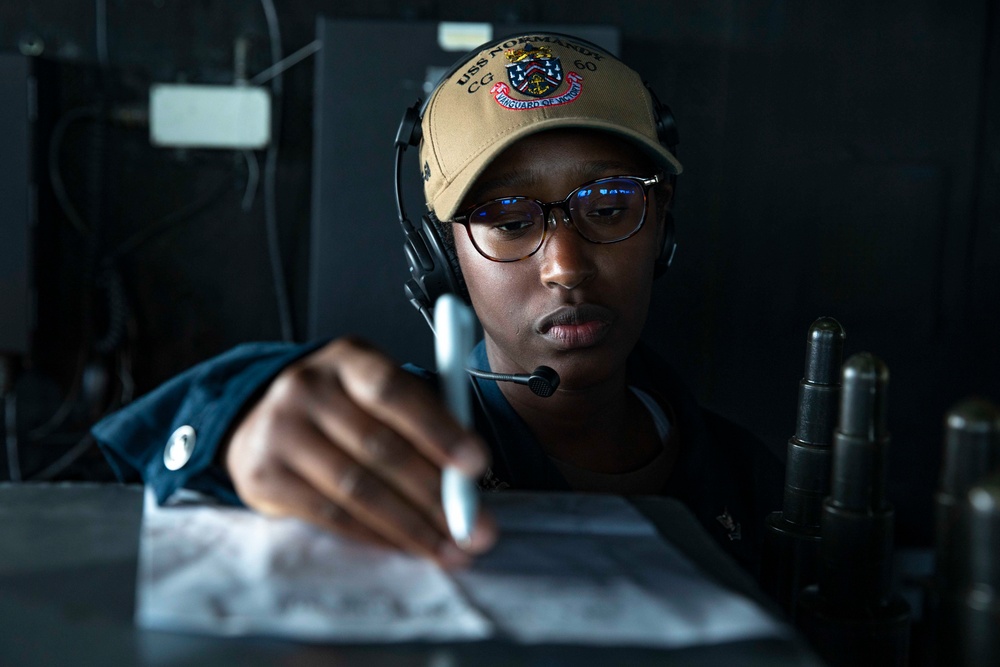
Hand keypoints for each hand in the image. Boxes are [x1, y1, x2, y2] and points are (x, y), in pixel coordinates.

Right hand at [223, 337, 496, 566]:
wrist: (262, 420)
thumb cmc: (345, 407)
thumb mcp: (379, 391)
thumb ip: (423, 418)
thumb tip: (469, 477)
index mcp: (348, 359)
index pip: (394, 391)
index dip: (438, 429)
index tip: (478, 464)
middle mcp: (307, 388)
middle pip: (380, 447)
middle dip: (436, 494)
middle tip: (478, 528)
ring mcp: (279, 432)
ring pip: (358, 489)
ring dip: (413, 526)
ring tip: (452, 549)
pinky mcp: (264, 476)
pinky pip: (332, 515)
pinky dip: (378, 536)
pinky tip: (409, 547)